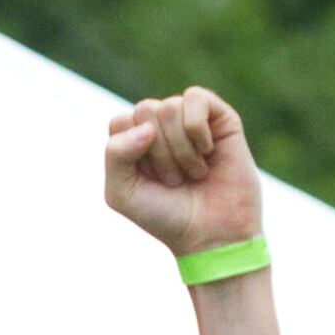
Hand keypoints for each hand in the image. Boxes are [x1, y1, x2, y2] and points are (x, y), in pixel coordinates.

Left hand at [104, 87, 262, 257]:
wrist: (212, 236)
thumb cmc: (166, 217)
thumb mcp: (122, 193)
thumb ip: (114, 154)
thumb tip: (147, 127)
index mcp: (136, 138)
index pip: (122, 122)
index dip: (134, 155)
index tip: (152, 183)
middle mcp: (163, 124)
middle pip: (145, 111)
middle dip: (158, 153)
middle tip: (175, 180)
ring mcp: (191, 119)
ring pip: (169, 107)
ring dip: (180, 150)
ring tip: (194, 172)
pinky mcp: (220, 117)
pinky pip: (196, 98)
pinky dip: (197, 129)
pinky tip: (208, 151)